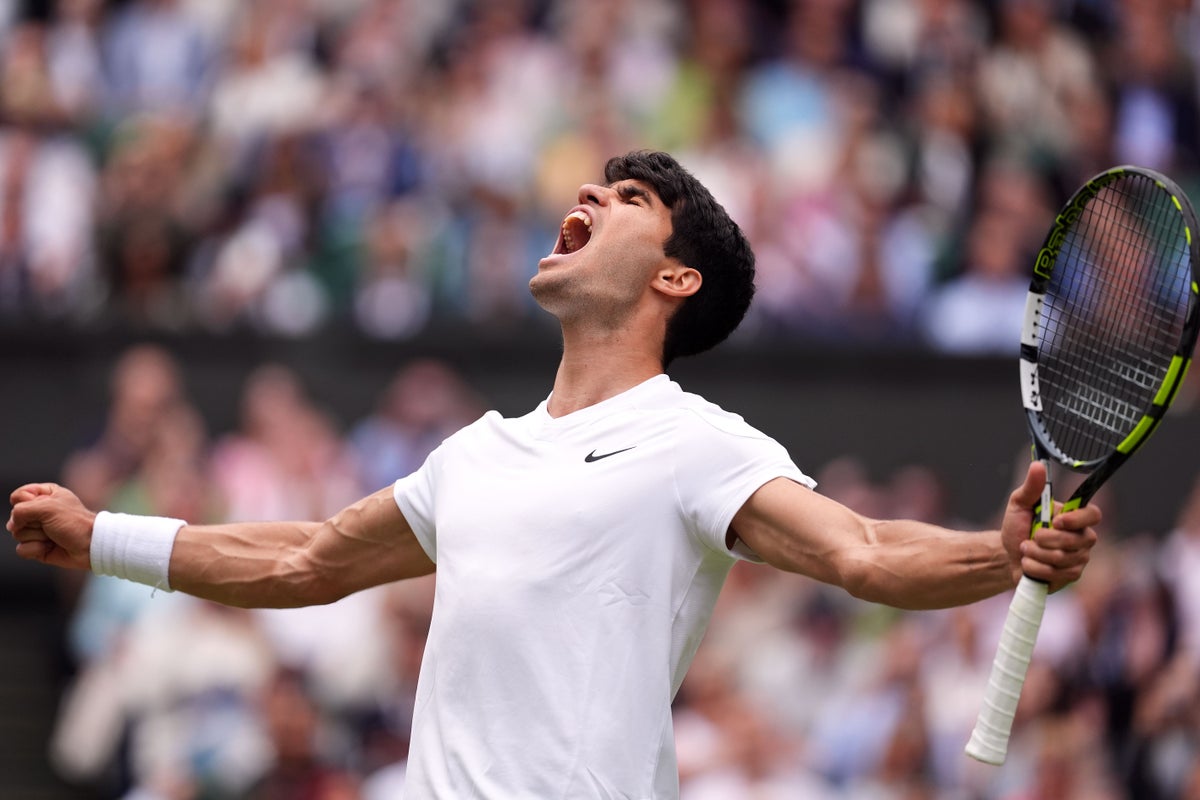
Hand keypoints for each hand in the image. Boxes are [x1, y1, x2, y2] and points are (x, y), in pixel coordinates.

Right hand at [7, 483, 95, 570]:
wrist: (90, 546)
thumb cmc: (74, 522)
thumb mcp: (48, 507)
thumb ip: (22, 510)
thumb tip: (12, 525)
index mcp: (45, 495)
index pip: (19, 496)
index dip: (26, 503)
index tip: (44, 507)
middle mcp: (40, 511)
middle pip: (15, 517)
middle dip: (32, 523)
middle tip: (51, 524)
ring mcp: (37, 530)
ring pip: (17, 534)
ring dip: (36, 536)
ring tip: (53, 536)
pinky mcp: (37, 547)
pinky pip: (21, 549)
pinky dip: (35, 549)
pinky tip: (50, 547)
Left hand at [1000, 462, 1100, 592]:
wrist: (1007, 554)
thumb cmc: (1017, 526)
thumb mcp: (1019, 504)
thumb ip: (1031, 487)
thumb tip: (1038, 465)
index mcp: (1075, 517)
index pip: (1093, 515)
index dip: (1077, 519)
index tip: (1056, 521)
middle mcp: (1083, 538)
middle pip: (1076, 541)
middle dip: (1045, 540)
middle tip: (1030, 537)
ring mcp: (1079, 559)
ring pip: (1062, 559)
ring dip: (1035, 554)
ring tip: (1025, 549)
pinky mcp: (1070, 576)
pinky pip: (1055, 574)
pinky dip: (1034, 567)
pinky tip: (1028, 563)